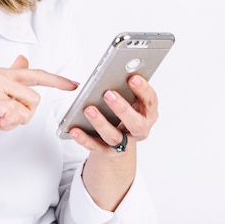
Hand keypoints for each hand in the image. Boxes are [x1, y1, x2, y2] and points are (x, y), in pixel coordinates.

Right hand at [0, 55, 77, 155]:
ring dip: (13, 122)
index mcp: (2, 74)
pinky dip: (5, 125)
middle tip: (2, 118)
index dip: (57, 81)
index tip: (74, 85)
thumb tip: (23, 59)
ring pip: (26, 110)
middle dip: (24, 116)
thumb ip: (11, 78)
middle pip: (35, 99)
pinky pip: (13, 115)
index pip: (36, 75)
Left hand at [69, 74, 158, 210]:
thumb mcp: (131, 100)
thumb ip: (126, 88)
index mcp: (148, 113)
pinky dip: (84, 138)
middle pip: (135, 123)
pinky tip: (74, 129)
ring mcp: (124, 143)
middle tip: (108, 94)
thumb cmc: (125, 113)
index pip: (150, 101)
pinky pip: (94, 146)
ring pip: (113, 136)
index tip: (132, 77)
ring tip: (89, 109)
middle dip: (122, 108)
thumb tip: (114, 71)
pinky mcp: (107, 152)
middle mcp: (139, 130)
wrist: (120, 143)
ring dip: (101, 123)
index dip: (143, 90)